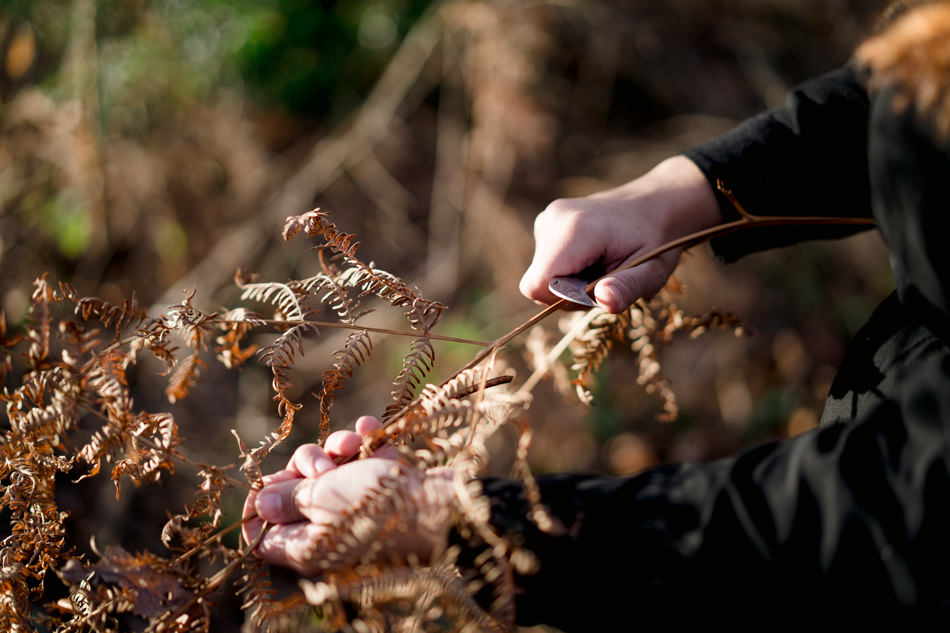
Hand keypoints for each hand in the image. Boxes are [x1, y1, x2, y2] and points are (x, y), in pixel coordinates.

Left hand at [242, 416, 454, 575]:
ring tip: (356, 445)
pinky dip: (366, 446)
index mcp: (305, 546)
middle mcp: (326, 533)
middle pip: (295, 492)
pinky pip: (361, 464)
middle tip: (327, 465)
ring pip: (330, 471)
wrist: (441, 505)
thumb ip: (289, 498)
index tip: (277, 478)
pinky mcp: (380, 494)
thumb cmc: (380, 506)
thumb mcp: (325, 496)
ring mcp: (355, 512)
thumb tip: (260, 503)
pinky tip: (372, 431)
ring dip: (339, 449)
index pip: (260, 531)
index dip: (262, 500)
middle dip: (307, 465)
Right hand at [519, 155, 720, 312]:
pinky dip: (565, 269)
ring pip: (540, 275)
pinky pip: (544, 262)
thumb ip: (627, 288)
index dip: (564, 300)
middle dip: (568, 294)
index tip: (596, 291)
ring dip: (568, 283)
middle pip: (538, 283)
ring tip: (601, 266)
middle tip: (605, 279)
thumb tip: (606, 302)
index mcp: (577, 231)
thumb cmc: (659, 241)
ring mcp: (548, 218)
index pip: (538, 286)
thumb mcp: (652, 271)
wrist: (659, 203)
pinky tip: (592, 257)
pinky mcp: (547, 220)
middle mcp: (554, 220)